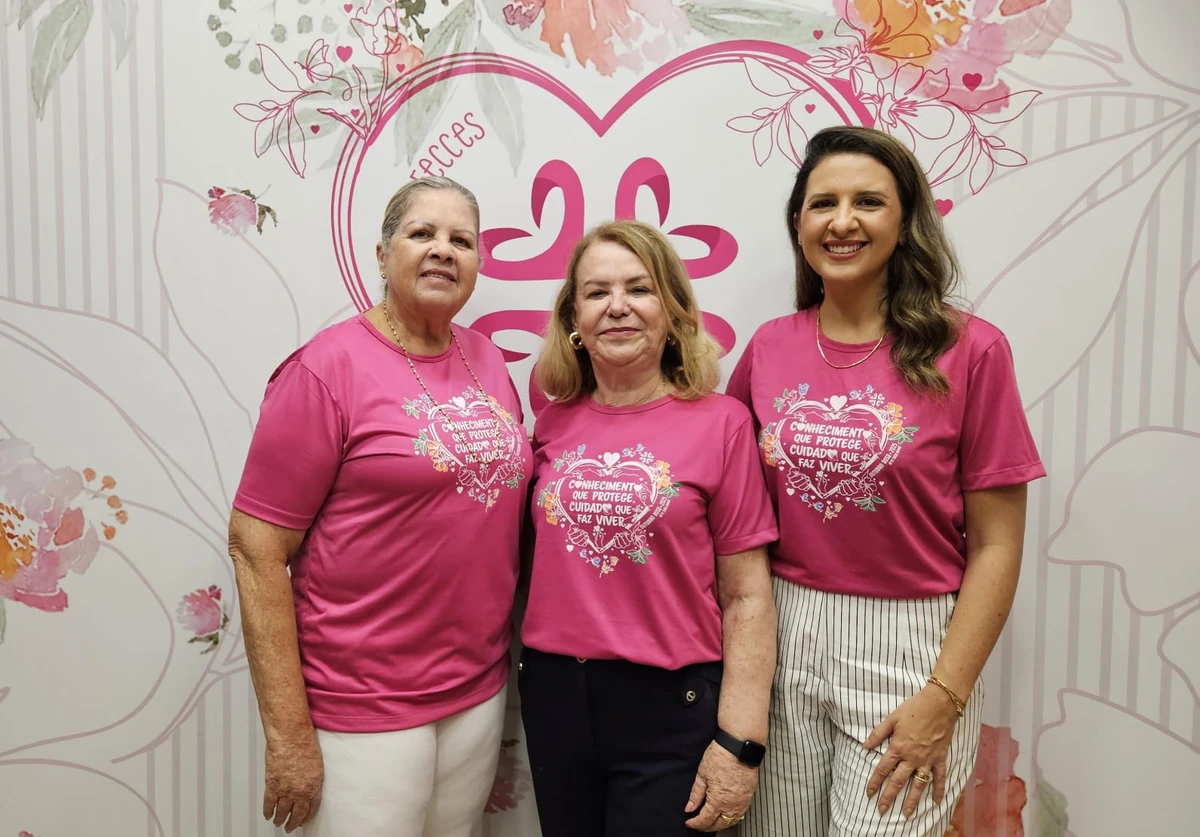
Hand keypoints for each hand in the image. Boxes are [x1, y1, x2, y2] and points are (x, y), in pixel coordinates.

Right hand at [263, 730, 323, 832]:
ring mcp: (285, 790)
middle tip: (291, 827)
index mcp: (314, 786)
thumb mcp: (317, 764)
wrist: (291, 737)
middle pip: (297, 813)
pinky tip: (268, 815)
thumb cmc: (305, 744)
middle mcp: (300, 791)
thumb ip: (312, 778)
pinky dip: (268, 811)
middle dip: (294, 822)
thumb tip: (308, 785)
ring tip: (279, 823)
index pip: (312, 807)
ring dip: (280, 819)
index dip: (307, 816)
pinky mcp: (272, 785)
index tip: (304, 820)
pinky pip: (269, 803)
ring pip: (282, 811)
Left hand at [684, 742, 758, 830]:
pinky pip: (740, 814)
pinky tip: (726, 813)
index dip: (695, 823)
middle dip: (707, 827)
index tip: (689, 822)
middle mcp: (732, 805)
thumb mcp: (702, 775)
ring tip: (711, 821)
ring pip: (731, 821)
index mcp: (718, 800)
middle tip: (699, 824)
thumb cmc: (721, 756)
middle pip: (719, 824)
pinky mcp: (749, 796)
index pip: (705, 820)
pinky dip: (732, 817)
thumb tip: (689, 808)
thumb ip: (696, 794)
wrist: (739, 746)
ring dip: (721, 823)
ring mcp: (743, 801)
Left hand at [863, 684, 959, 818]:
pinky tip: (936, 802)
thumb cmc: (914, 708)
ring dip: (912, 801)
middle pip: (898, 781)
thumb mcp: (891, 718)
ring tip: (906, 814)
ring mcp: (927, 760)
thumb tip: (864, 746)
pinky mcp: (940, 758)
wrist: (939, 704)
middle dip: (889, 797)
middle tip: (882, 811)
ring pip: (918, 784)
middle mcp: (912, 757)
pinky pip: (939, 777)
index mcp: (898, 747)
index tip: (869, 793)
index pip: (882, 769)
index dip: (874, 782)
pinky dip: (938, 790)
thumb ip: (877, 734)